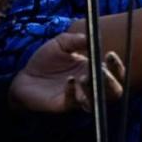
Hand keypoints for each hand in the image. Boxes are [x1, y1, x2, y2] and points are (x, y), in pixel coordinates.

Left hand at [9, 32, 124, 112]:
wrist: (25, 75)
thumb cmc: (45, 59)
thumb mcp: (60, 43)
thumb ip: (75, 40)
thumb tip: (90, 37)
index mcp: (93, 70)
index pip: (115, 73)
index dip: (117, 66)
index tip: (110, 54)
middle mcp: (90, 86)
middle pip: (113, 92)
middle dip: (111, 82)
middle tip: (102, 70)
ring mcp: (78, 97)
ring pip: (95, 101)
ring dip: (93, 90)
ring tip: (83, 77)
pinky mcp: (63, 104)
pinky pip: (73, 102)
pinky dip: (73, 92)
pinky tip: (69, 81)